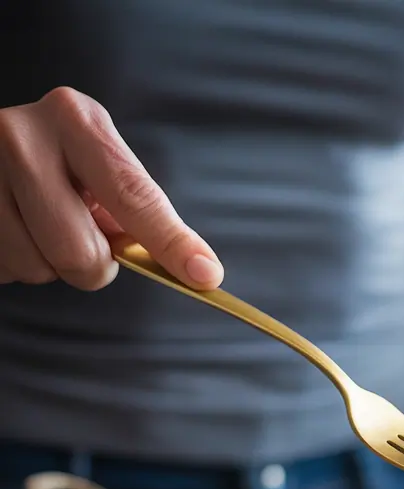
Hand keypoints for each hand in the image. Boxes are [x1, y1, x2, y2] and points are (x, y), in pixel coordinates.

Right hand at [0, 87, 221, 290]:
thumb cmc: (59, 161)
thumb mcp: (99, 165)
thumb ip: (138, 211)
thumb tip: (196, 268)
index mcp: (74, 121)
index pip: (133, 196)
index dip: (171, 242)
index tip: (205, 274)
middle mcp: (21, 136)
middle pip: (80, 253)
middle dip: (92, 266)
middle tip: (82, 238)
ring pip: (38, 268)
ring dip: (47, 264)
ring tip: (38, 224)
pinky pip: (4, 269)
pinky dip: (16, 262)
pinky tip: (14, 228)